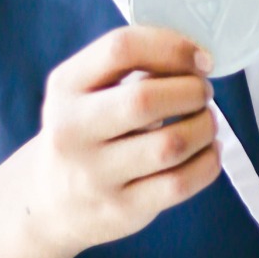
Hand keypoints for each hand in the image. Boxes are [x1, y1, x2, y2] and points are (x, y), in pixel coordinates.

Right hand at [33, 24, 221, 257]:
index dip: (172, 47)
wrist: (49, 202)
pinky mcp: (122, 210)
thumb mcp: (87, 90)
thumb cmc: (86, 131)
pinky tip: (209, 150)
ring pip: (171, 145)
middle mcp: (73, 130)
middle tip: (203, 93)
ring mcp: (95, 175)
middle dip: (192, 91)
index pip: (121, 49)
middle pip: (145, 99)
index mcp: (66, 87)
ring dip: (204, 126)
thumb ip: (132, 67)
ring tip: (207, 121)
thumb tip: (197, 58)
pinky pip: (180, 184)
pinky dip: (208, 162)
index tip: (201, 59)